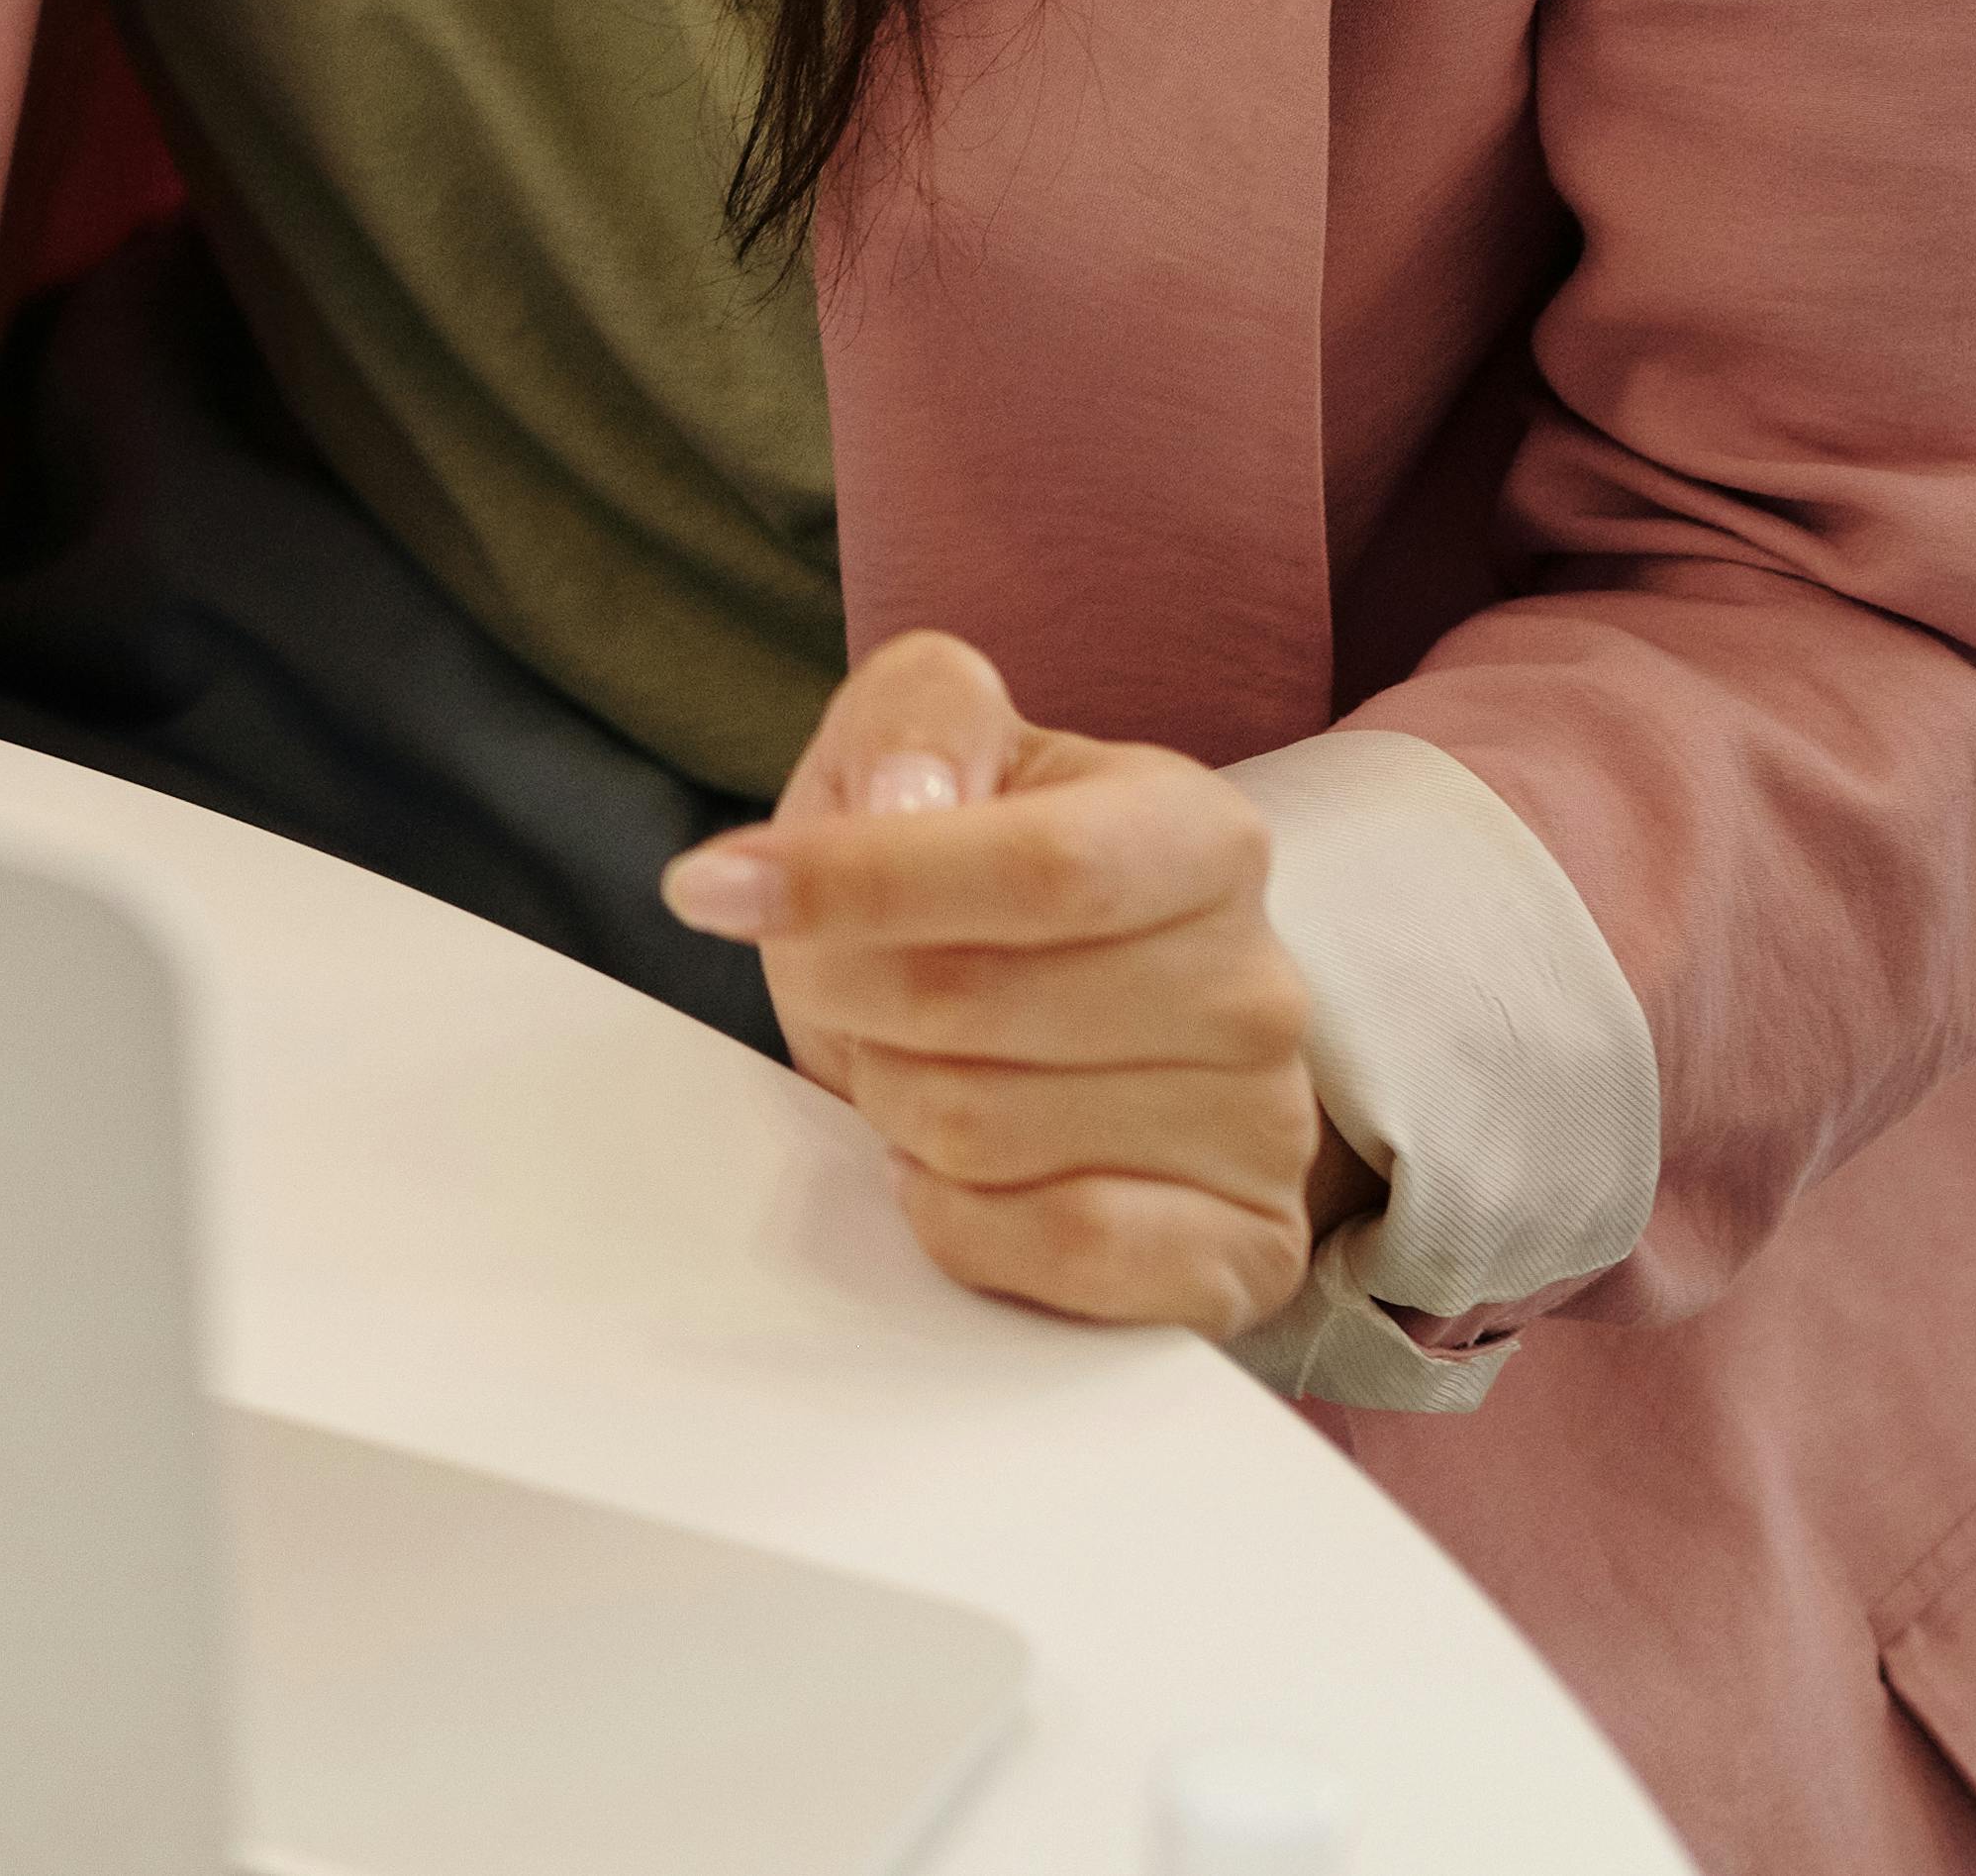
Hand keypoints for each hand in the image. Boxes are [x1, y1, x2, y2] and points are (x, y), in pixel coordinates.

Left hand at [667, 631, 1361, 1339]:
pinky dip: (954, 1216)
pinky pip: (1058, 1250)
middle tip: (854, 991)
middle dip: (851, 998)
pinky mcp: (1241, 1252)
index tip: (710, 888)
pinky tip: (953, 1170)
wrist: (1043, 1035)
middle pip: (971, 1006)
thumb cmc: (960, 883)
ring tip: (920, 1066)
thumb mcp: (919, 750)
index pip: (1040, 869)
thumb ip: (916, 723)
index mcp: (1200, 835)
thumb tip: (905, 804)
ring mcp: (1265, 1129)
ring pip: (981, 1133)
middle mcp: (1258, 982)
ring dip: (893, 1102)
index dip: (856, 882)